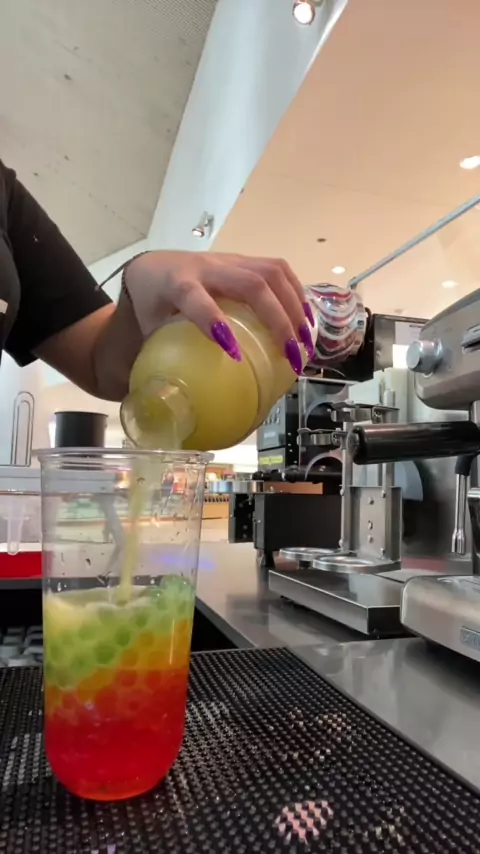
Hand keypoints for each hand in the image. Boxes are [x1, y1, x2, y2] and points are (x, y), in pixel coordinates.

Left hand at [124, 251, 314, 374]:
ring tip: (305, 340)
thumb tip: (181, 401)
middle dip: (278, 319)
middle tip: (292, 355)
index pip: (196, 299)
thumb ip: (166, 359)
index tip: (235, 354)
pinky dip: (296, 294)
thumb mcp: (150, 332)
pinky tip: (304, 319)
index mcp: (176, 286)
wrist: (152, 268)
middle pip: (251, 284)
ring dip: (294, 307)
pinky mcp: (243, 260)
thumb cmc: (151, 305)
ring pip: (270, 272)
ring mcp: (228, 261)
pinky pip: (277, 269)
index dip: (214, 322)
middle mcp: (205, 268)